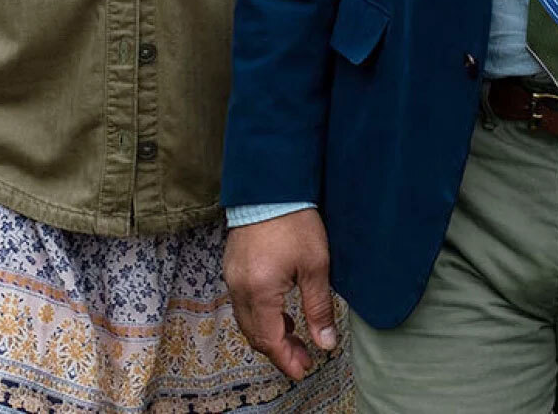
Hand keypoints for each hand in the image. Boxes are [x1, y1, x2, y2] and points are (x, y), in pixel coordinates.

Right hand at [224, 209, 338, 380]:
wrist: (271, 186)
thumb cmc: (296, 222)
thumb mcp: (316, 267)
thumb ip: (318, 308)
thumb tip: (325, 343)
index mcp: (260, 292)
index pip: (270, 340)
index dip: (286, 360)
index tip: (302, 370)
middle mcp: (239, 289)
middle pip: (255, 334)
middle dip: (279, 351)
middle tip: (303, 359)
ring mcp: (232, 278)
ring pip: (246, 321)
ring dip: (269, 334)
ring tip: (295, 337)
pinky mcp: (232, 267)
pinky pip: (243, 303)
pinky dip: (260, 315)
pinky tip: (281, 312)